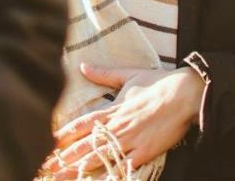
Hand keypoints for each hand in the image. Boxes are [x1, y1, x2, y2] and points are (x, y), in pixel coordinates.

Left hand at [42, 64, 202, 177]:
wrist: (183, 94)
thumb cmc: (157, 82)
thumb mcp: (129, 75)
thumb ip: (104, 74)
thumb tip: (83, 66)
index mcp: (113, 109)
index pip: (84, 123)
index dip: (68, 133)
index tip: (53, 142)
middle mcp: (118, 126)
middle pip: (87, 144)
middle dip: (68, 157)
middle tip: (51, 166)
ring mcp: (131, 140)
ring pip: (101, 157)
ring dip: (82, 168)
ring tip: (65, 176)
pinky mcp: (145, 152)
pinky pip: (125, 167)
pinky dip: (112, 175)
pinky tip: (100, 180)